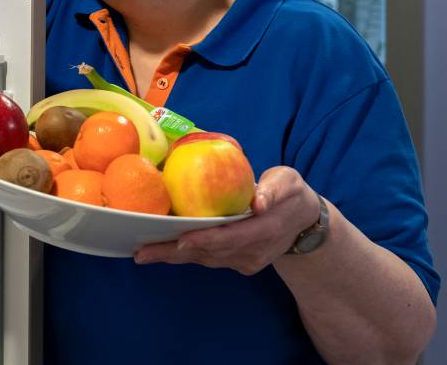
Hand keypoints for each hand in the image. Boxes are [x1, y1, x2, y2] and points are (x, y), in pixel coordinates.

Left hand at [133, 166, 320, 274]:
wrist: (304, 222)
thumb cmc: (291, 194)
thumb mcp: (288, 183)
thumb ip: (274, 190)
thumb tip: (259, 201)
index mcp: (266, 230)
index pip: (232, 237)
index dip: (206, 240)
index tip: (181, 240)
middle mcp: (254, 251)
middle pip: (210, 254)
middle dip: (175, 253)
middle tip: (142, 253)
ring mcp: (246, 261)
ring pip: (206, 260)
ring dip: (174, 257)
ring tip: (144, 253)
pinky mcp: (239, 263)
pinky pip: (208, 260)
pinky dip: (185, 255)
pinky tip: (161, 250)